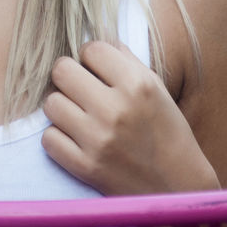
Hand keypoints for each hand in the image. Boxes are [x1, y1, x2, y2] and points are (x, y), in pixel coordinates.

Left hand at [41, 40, 217, 195]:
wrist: (178, 186)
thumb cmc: (167, 132)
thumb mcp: (158, 88)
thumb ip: (127, 61)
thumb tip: (98, 40)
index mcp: (138, 85)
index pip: (91, 49)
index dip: (91, 56)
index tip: (96, 69)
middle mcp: (116, 109)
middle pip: (61, 70)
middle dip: (70, 76)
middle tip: (81, 89)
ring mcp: (98, 139)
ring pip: (51, 103)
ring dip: (62, 107)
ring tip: (79, 115)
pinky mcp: (86, 167)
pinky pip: (49, 138)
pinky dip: (59, 137)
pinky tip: (76, 138)